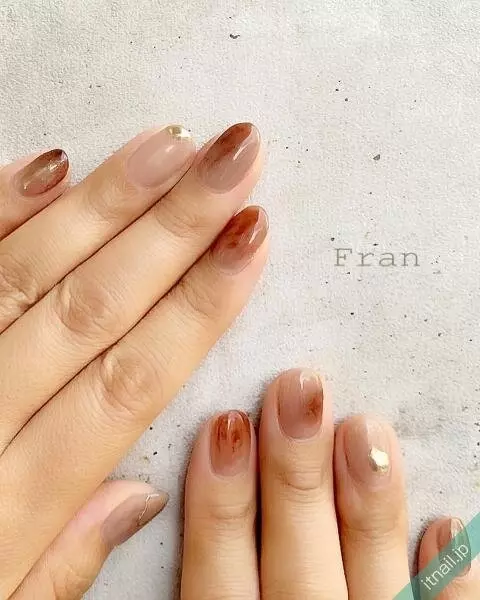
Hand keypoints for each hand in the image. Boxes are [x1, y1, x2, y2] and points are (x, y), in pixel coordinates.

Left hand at [0, 123, 267, 597]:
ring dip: (108, 201)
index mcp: (12, 498)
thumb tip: (140, 499)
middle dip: (177, 226)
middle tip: (233, 160)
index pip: (134, 377)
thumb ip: (65, 562)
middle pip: (95, 305)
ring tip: (173, 147)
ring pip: (31, 269)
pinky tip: (52, 164)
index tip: (250, 241)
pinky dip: (2, 208)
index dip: (201, 303)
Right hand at [180, 369, 478, 599]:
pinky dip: (449, 579)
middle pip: (295, 562)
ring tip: (365, 429)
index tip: (226, 424)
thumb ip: (208, 579)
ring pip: (372, 585)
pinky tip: (445, 522)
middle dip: (294, 473)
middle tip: (298, 389)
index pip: (215, 574)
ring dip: (368, 507)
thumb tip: (208, 481)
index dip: (219, 498)